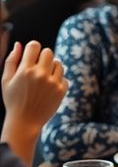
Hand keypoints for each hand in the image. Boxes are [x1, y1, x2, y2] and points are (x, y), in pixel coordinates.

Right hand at [1, 41, 67, 166]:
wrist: (24, 122)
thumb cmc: (13, 100)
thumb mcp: (5, 80)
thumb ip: (11, 60)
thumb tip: (19, 44)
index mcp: (25, 70)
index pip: (34, 46)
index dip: (32, 49)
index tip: (30, 56)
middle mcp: (40, 74)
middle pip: (48, 52)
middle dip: (42, 57)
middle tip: (36, 68)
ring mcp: (52, 82)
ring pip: (58, 63)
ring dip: (51, 68)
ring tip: (42, 79)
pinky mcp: (61, 89)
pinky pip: (63, 76)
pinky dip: (57, 80)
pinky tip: (48, 88)